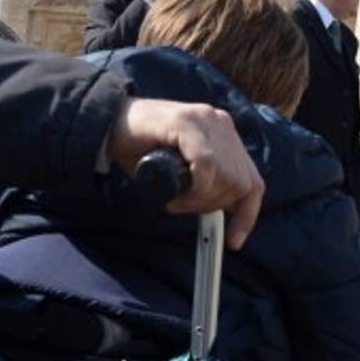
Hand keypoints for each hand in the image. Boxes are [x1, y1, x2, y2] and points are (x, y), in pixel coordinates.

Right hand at [108, 98, 263, 248]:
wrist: (107, 123)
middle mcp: (221, 124)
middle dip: (214, 206)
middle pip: (242, 183)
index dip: (247, 214)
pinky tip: (175, 194)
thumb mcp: (183, 170)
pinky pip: (207, 165)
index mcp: (224, 135)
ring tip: (175, 200)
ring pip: (227, 177)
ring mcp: (206, 119)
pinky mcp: (188, 121)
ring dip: (201, 199)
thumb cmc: (141, 150)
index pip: (252, 179)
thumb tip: (221, 211)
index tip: (234, 241)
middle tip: (184, 207)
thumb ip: (205, 182)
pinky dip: (195, 188)